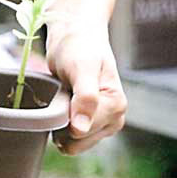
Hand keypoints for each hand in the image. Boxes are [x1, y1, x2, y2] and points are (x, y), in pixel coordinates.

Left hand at [46, 25, 125, 154]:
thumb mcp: (82, 67)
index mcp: (116, 106)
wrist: (75, 34)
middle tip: (62, 93)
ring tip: (63, 96)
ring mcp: (103, 123)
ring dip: (60, 123)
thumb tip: (81, 129)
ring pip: (73, 143)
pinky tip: (62, 103)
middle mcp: (114, 118)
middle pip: (77, 142)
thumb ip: (85, 98)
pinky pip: (70, 137)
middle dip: (62, 123)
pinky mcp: (91, 123)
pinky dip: (60, 124)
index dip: (64, 117)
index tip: (63, 92)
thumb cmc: (79, 45)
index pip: (81, 132)